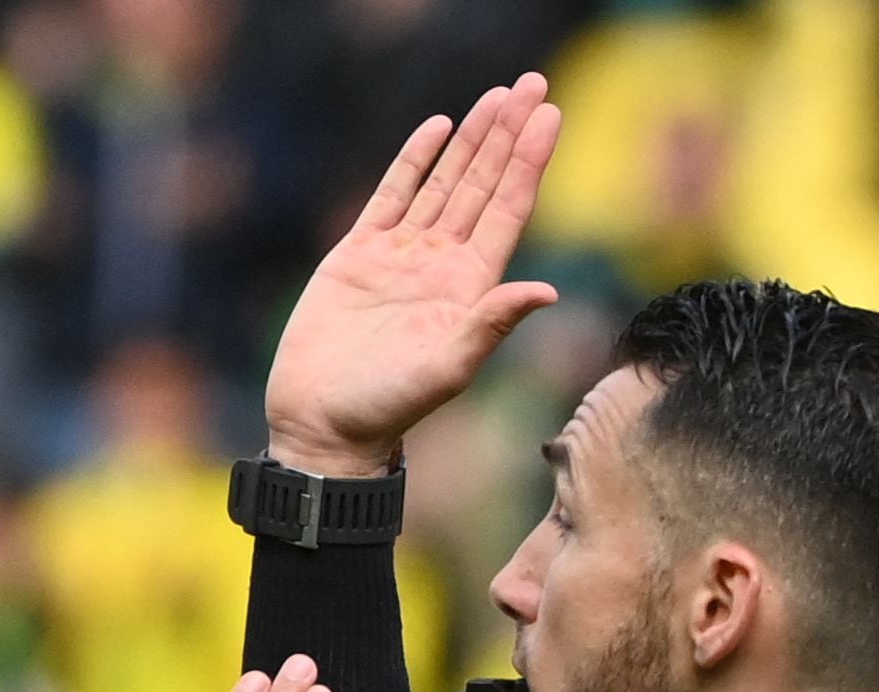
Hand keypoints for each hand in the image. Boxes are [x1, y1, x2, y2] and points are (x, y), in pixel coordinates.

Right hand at [264, 74, 562, 474]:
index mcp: (472, 286)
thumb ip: (492, 324)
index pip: (509, 208)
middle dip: (509, 135)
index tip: (552, 117)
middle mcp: (444, 263)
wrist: (326, 419)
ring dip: (472, 139)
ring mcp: (404, 254)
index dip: (530, 161)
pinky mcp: (361, 252)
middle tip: (534, 85)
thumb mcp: (449, 367)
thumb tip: (548, 291)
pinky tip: (438, 128)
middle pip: (484, 183)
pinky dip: (415, 160)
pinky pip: (394, 194)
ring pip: (445, 181)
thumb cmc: (390, 405)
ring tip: (498, 96)